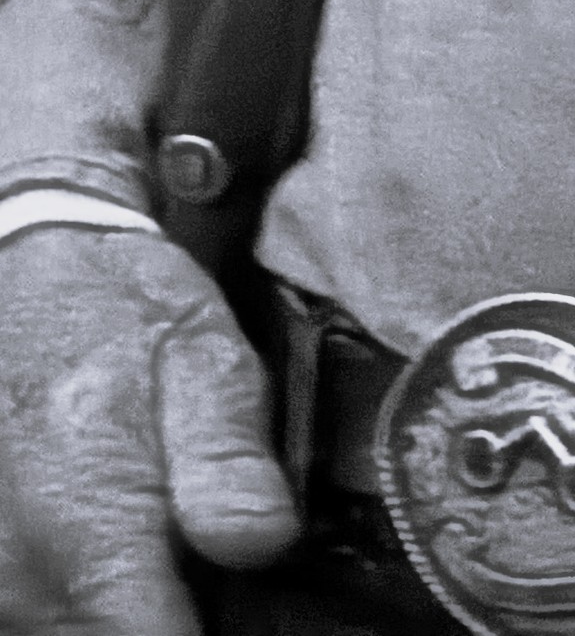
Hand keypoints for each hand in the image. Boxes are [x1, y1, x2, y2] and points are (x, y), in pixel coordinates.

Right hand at [0, 223, 298, 631]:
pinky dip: (74, 586)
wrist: (28, 264)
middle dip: (162, 610)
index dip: (199, 630)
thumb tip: (261, 543)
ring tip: (148, 530)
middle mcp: (16, 557)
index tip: (229, 600)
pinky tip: (105, 534)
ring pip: (63, 630)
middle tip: (194, 543)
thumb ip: (227, 453)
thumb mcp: (204, 348)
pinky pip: (32, 608)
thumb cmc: (122, 307)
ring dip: (114, 601)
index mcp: (83, 508)